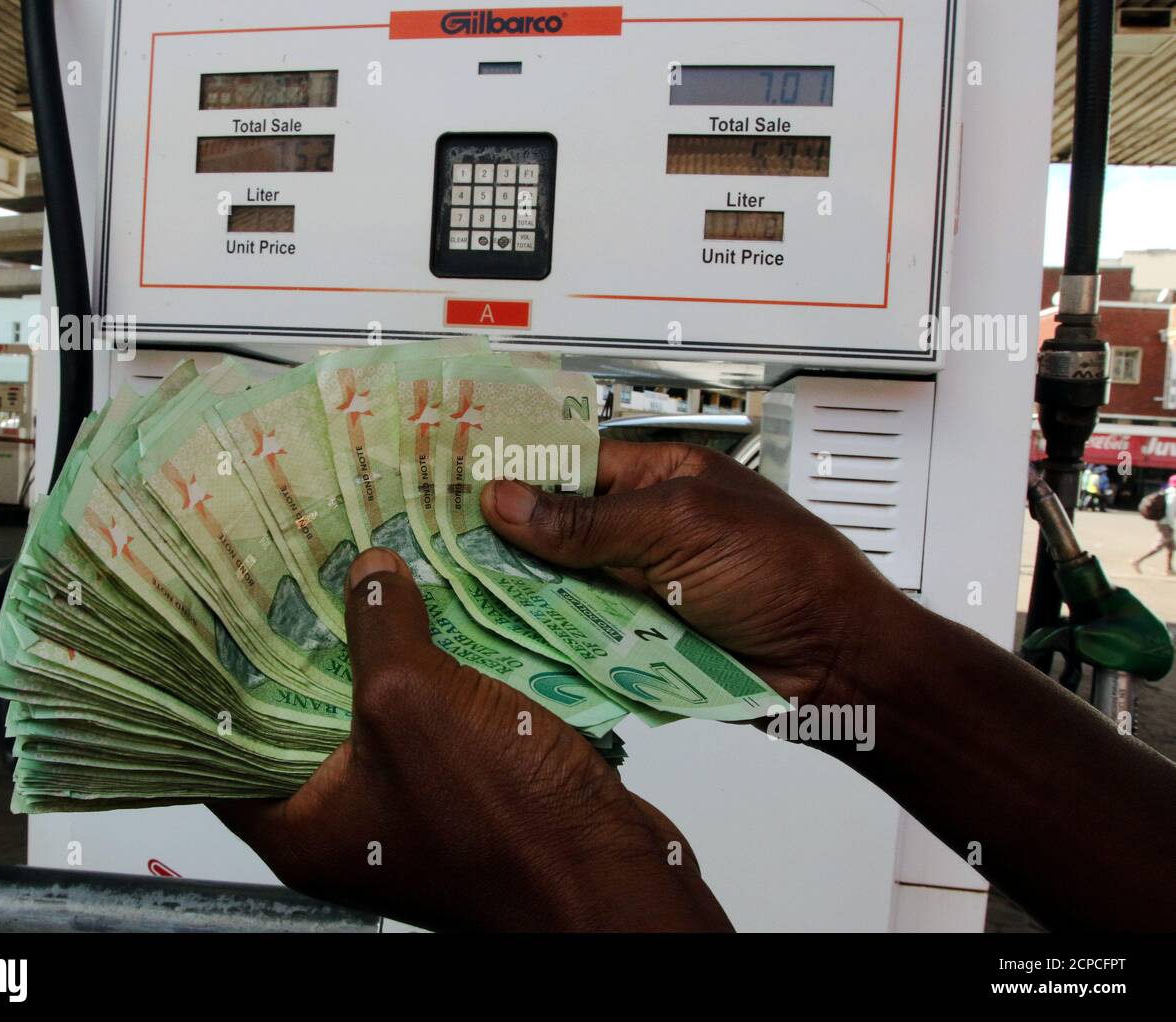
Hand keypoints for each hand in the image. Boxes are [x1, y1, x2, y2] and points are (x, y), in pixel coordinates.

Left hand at [212, 547, 731, 931]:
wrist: (610, 876)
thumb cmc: (502, 815)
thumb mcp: (416, 702)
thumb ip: (378, 629)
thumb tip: (368, 570)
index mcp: (304, 825)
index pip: (229, 746)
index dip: (222, 676)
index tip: (224, 607)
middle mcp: (347, 822)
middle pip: (305, 719)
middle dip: (308, 645)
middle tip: (302, 571)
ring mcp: (409, 806)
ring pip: (375, 713)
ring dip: (379, 650)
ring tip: (366, 573)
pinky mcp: (465, 790)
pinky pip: (431, 718)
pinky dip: (432, 670)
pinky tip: (438, 612)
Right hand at [482, 439, 909, 707]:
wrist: (840, 664)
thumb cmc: (782, 573)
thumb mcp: (679, 528)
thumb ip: (588, 521)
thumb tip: (504, 498)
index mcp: (661, 478)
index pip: (571, 466)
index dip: (516, 476)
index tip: (452, 485)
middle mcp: (647, 530)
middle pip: (559, 532)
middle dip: (508, 543)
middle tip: (437, 550)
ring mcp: (645, 588)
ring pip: (566, 589)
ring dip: (526, 597)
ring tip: (456, 597)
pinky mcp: (647, 641)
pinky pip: (587, 637)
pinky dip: (555, 641)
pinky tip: (505, 642)